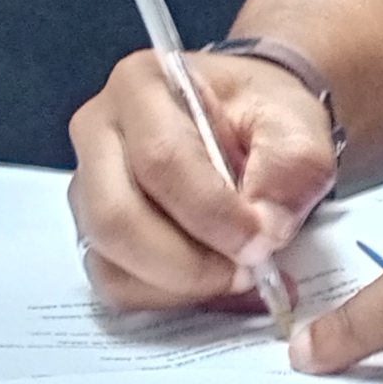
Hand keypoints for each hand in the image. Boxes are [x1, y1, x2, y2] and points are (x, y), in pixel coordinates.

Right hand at [66, 47, 336, 307]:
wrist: (247, 121)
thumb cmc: (262, 114)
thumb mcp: (295, 124)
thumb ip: (290, 168)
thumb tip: (264, 230)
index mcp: (141, 85)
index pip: (161, 160)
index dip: (213, 214)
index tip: (262, 243)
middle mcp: (97, 131)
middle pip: (116, 218)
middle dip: (189, 264)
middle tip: (247, 272)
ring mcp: (86, 185)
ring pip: (109, 260)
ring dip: (179, 287)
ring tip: (236, 279)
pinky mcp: (93, 231)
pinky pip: (115, 283)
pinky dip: (167, 298)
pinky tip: (213, 287)